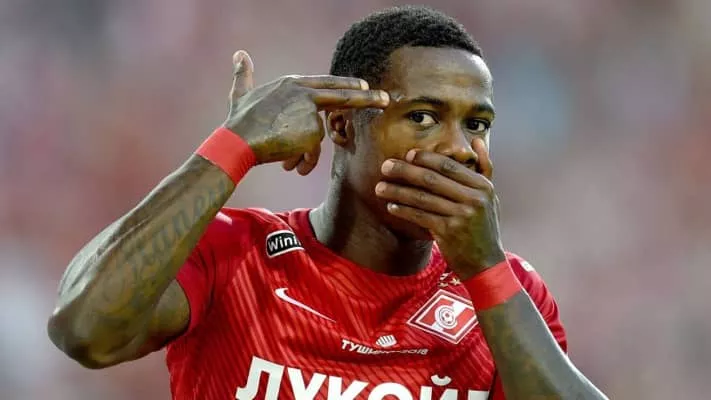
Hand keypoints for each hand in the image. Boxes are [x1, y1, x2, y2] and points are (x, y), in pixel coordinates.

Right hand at [224, 50, 389, 173]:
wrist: (237, 141)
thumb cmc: (239, 120)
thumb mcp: (241, 93)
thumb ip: (244, 74)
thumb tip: (239, 54)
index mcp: (294, 84)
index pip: (328, 83)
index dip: (347, 85)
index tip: (364, 86)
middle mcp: (305, 94)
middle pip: (344, 96)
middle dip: (368, 99)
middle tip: (386, 100)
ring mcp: (310, 113)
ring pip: (317, 139)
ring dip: (303, 153)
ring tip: (286, 161)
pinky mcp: (312, 133)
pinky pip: (313, 155)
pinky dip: (303, 163)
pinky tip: (289, 166)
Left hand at [375, 149, 505, 278]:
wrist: (486, 263)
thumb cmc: (483, 226)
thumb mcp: (490, 196)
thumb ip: (484, 168)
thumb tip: (475, 140)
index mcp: (482, 186)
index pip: (448, 166)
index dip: (425, 158)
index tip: (407, 155)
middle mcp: (474, 199)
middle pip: (432, 178)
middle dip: (405, 170)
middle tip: (385, 166)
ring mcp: (462, 215)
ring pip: (422, 198)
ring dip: (397, 191)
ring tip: (380, 187)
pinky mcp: (449, 232)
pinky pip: (420, 216)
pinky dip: (404, 210)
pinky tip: (391, 206)